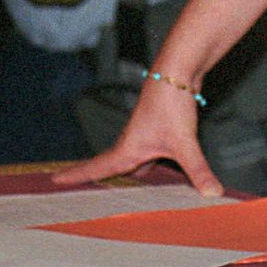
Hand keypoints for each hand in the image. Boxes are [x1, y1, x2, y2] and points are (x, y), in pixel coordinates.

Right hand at [49, 76, 222, 196]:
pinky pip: (146, 159)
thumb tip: (212, 193)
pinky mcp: (159, 133)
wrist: (177, 73)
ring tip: (113, 192)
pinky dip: (145, 171)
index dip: (76, 175)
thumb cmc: (170, 103)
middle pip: (108, 167)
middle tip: (74, 190)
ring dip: (121, 176)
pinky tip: (159, 179)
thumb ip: (197, 170)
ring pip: (129, 164)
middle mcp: (132, 143)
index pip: (97, 167)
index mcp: (128, 148)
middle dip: (93, 179)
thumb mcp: (184, 142)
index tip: (54, 180)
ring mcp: (145, 137)